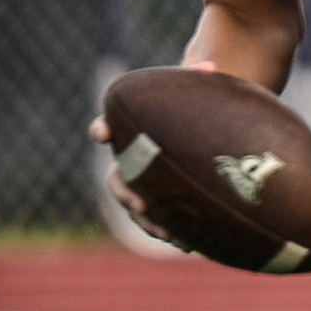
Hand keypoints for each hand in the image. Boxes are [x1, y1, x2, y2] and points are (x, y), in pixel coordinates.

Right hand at [87, 58, 215, 247]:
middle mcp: (134, 158)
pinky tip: (190, 244)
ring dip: (148, 223)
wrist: (209, 126)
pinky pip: (160, 220)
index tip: (101, 133)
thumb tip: (209, 67)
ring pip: (137, 206)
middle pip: (117, 179)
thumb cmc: (199, 106)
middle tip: (143, 206)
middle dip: (126, 194)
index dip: (102, 128)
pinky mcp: (165, 199)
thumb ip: (198, 79)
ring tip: (169, 235)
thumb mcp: (200, 90)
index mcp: (136, 129)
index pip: (109, 125)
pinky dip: (170, 231)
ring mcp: (147, 182)